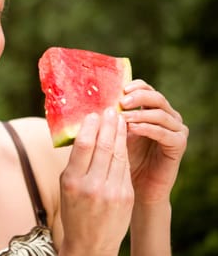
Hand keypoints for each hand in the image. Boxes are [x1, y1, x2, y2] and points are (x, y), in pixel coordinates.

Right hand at [59, 108, 133, 255]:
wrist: (91, 243)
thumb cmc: (74, 210)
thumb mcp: (66, 187)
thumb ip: (75, 163)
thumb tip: (85, 133)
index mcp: (72, 181)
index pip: (83, 145)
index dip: (90, 126)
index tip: (94, 114)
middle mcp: (92, 185)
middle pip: (103, 146)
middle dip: (108, 125)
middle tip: (110, 110)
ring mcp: (112, 191)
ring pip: (118, 154)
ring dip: (120, 134)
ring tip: (119, 119)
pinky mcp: (126, 196)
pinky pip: (125, 166)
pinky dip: (124, 150)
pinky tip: (124, 139)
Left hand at [120, 79, 187, 203]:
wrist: (136, 186)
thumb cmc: (121, 159)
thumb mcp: (114, 134)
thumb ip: (110, 119)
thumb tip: (93, 102)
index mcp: (151, 109)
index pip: (146, 89)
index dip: (135, 86)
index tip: (119, 89)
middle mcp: (167, 116)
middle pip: (156, 97)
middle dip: (139, 97)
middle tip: (122, 102)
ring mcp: (175, 129)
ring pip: (161, 113)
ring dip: (141, 114)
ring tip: (123, 117)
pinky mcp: (178, 144)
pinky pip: (165, 132)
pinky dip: (148, 128)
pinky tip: (133, 129)